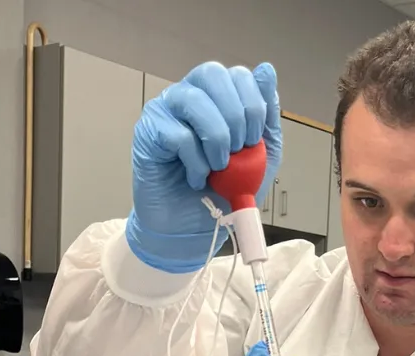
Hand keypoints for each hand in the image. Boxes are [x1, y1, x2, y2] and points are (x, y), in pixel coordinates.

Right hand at [127, 62, 282, 272]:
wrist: (196, 228)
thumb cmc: (225, 190)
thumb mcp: (260, 155)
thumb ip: (266, 116)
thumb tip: (266, 70)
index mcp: (219, 97)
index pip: (239, 75)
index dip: (252, 105)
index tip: (254, 139)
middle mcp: (190, 95)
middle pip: (213, 74)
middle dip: (234, 116)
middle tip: (238, 150)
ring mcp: (165, 111)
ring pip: (193, 100)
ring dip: (215, 138)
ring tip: (219, 167)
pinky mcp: (148, 133)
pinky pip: (176, 134)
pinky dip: (195, 162)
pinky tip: (197, 178)